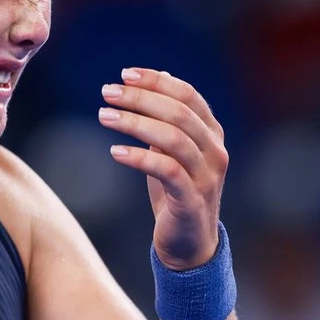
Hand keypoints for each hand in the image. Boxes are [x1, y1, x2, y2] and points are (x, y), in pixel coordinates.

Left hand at [98, 68, 227, 270]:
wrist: (189, 244)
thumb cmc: (176, 191)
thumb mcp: (173, 150)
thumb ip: (169, 118)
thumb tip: (160, 75)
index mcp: (212, 133)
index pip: (188, 95)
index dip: (156, 81)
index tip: (125, 74)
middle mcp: (215, 151)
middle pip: (179, 112)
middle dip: (141, 98)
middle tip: (108, 93)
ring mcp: (207, 176)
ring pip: (173, 138)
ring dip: (135, 123)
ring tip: (104, 116)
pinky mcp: (192, 200)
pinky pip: (167, 170)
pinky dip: (139, 157)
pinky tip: (115, 151)